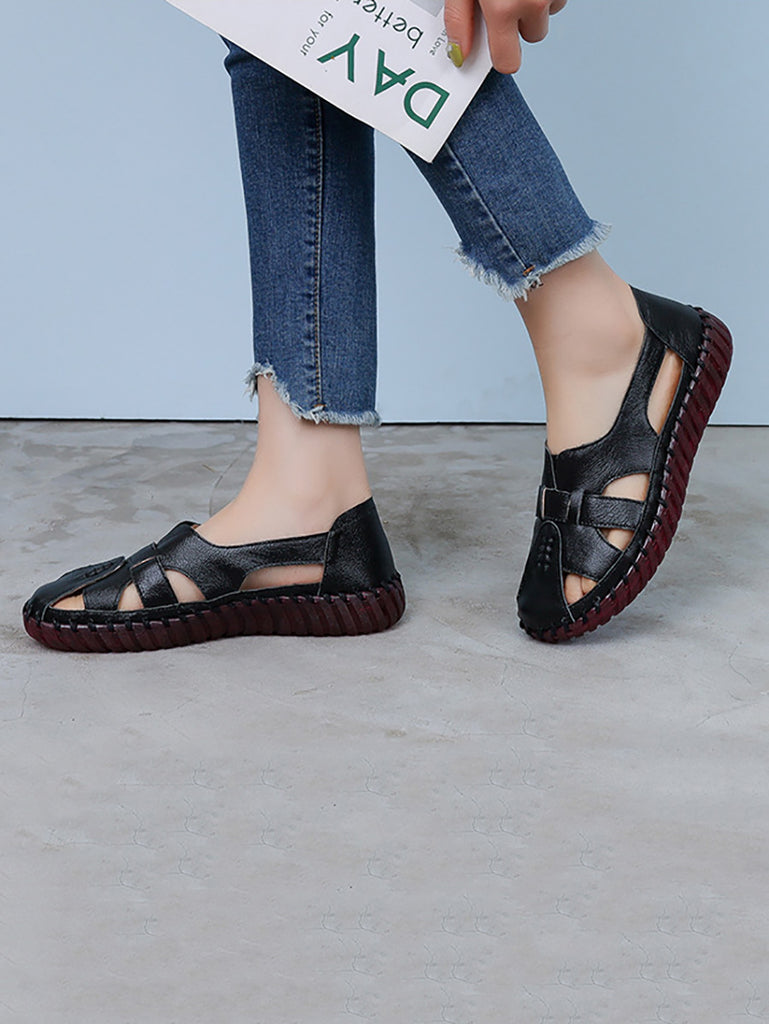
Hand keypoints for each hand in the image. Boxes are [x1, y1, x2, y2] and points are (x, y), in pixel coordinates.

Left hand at [445, 0, 567, 72]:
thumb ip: (459, 19)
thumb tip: (459, 57)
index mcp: (504, 8)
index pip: (508, 63)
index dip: (501, 53)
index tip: (496, 39)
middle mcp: (534, 1)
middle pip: (533, 36)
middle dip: (521, 21)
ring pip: (548, 12)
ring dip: (536, 2)